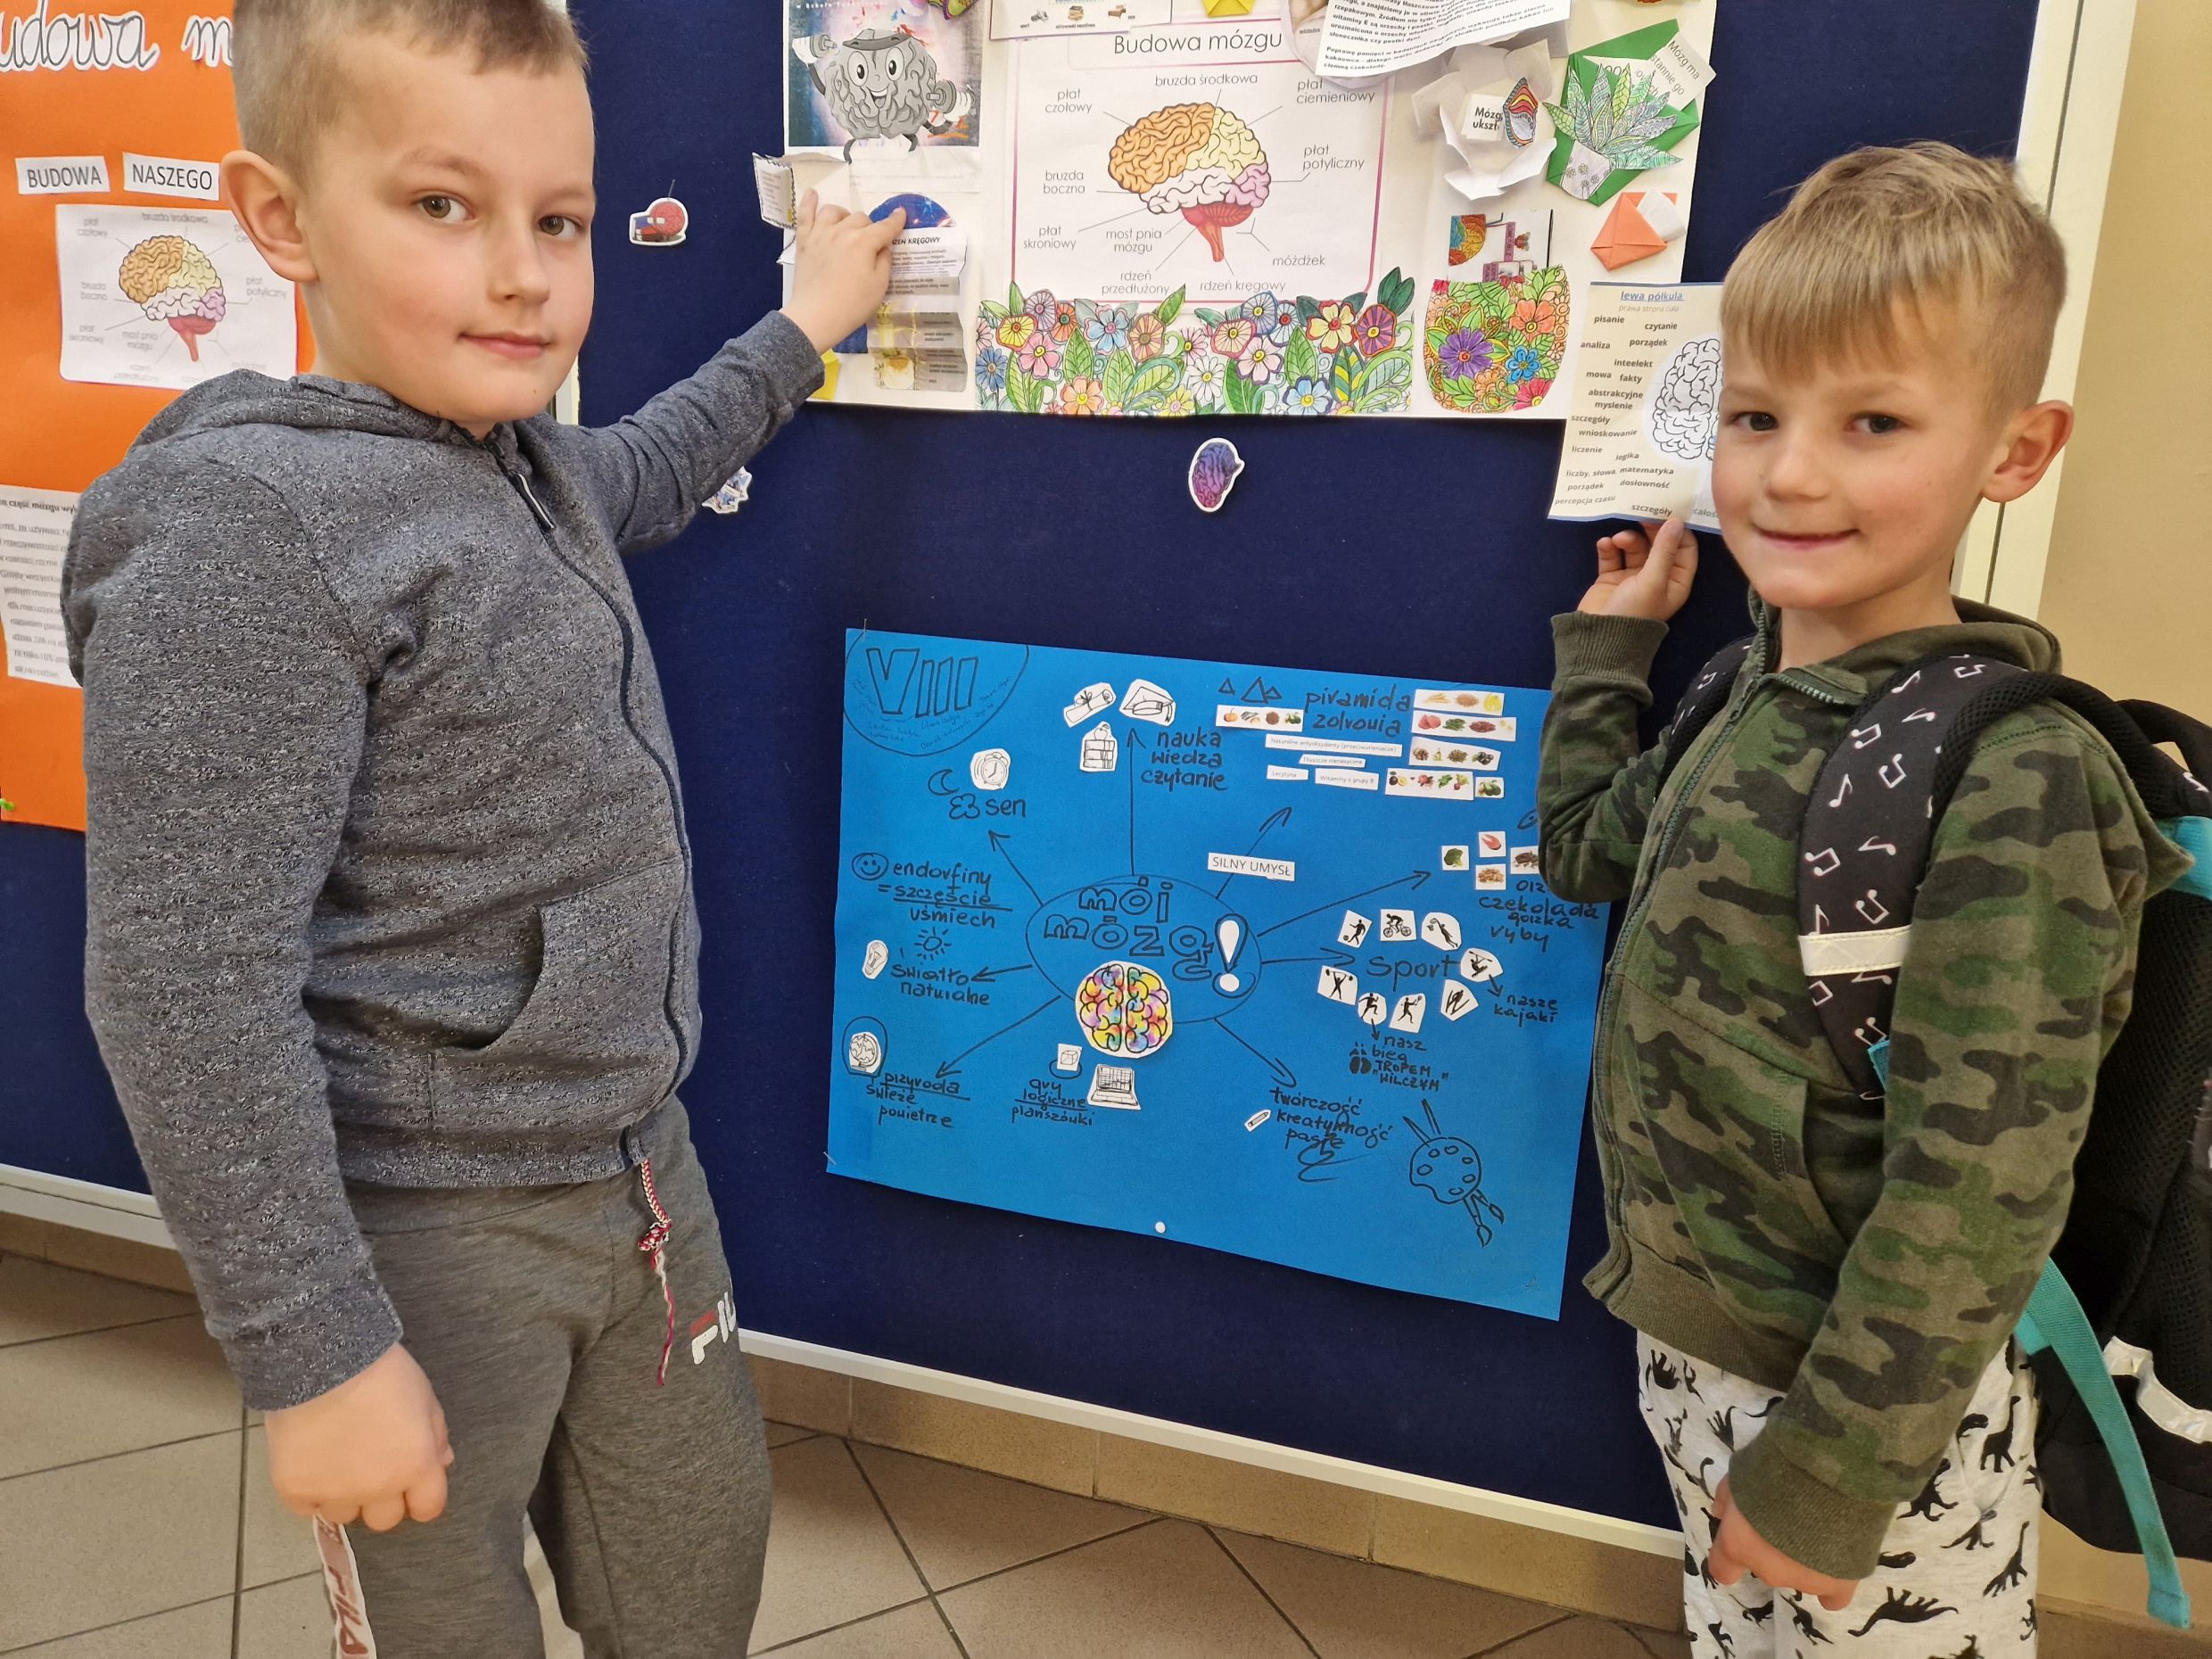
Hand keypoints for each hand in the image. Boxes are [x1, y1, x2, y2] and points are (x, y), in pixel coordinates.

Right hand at [264, 1344, 453, 1531]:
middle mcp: (378, 1488)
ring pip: (344, 1514)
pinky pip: (306, 1508)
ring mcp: (334, 1493)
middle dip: (382, 1499)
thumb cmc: (381, 1372)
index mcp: (416, 1466)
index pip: (428, 1507)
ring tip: (335, 1460)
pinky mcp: (295, 1490)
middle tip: (370, 1469)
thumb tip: (441, 1463)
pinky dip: (310, 1491)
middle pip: (385, 1520)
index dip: (421, 1497)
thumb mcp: (424, 1396)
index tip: (410, 1485)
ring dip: (344, 1495)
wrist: (320, 1361)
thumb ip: (436, 1435)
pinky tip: (310, 1462)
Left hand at [781, 192, 904, 353]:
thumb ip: (885, 261)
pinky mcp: (804, 241)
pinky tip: (813, 194)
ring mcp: (820, 233)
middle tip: (870, 245)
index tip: (901, 214)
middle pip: (860, 218)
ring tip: (846, 228)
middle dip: (869, 228)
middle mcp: (842, 231)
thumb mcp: (879, 286)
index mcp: (864, 242)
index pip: (885, 227)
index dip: (896, 221)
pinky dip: (809, 202)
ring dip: (844, 216)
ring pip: (834, 211)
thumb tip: (883, 246)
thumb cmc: (852, 305)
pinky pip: (805, 214)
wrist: (816, 317)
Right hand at [1576, 517, 1696, 620]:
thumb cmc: (1634, 611)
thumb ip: (1664, 549)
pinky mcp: (1611, 577)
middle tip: (1641, 514)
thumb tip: (1676, 521)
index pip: (1684, 548)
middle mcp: (1657, 576)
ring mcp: (1632, 577)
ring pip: (1634, 546)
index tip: (1667, 510)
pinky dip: (1609, 547)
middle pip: (1658, 544)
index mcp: (1675, 580)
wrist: (1599, 637)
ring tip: (1618, 540)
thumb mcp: (1653, 580)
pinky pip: (1612, 555)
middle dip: (1650, 529)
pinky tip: (1604, 544)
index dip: (1677, 530)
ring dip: (1626, 538)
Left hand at [1707, 1479, 1858, 1611]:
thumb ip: (1727, 1497)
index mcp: (1739, 1545)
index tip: (1743, 1540)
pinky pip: (1833, 1597)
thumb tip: (1719, 1512)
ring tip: (1821, 1527)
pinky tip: (1837, 1565)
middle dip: (1773, 1546)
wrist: (1828, 1474)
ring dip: (1804, 1557)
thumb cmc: (1776, 1467)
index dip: (1731, 1556)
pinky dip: (1833, 1586)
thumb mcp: (1739, 1473)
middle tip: (1788, 1517)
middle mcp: (1769, 1570)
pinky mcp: (1840, 1584)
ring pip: (1798, 1574)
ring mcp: (1805, 1581)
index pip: (1723, 1569)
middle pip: (1766, 1565)